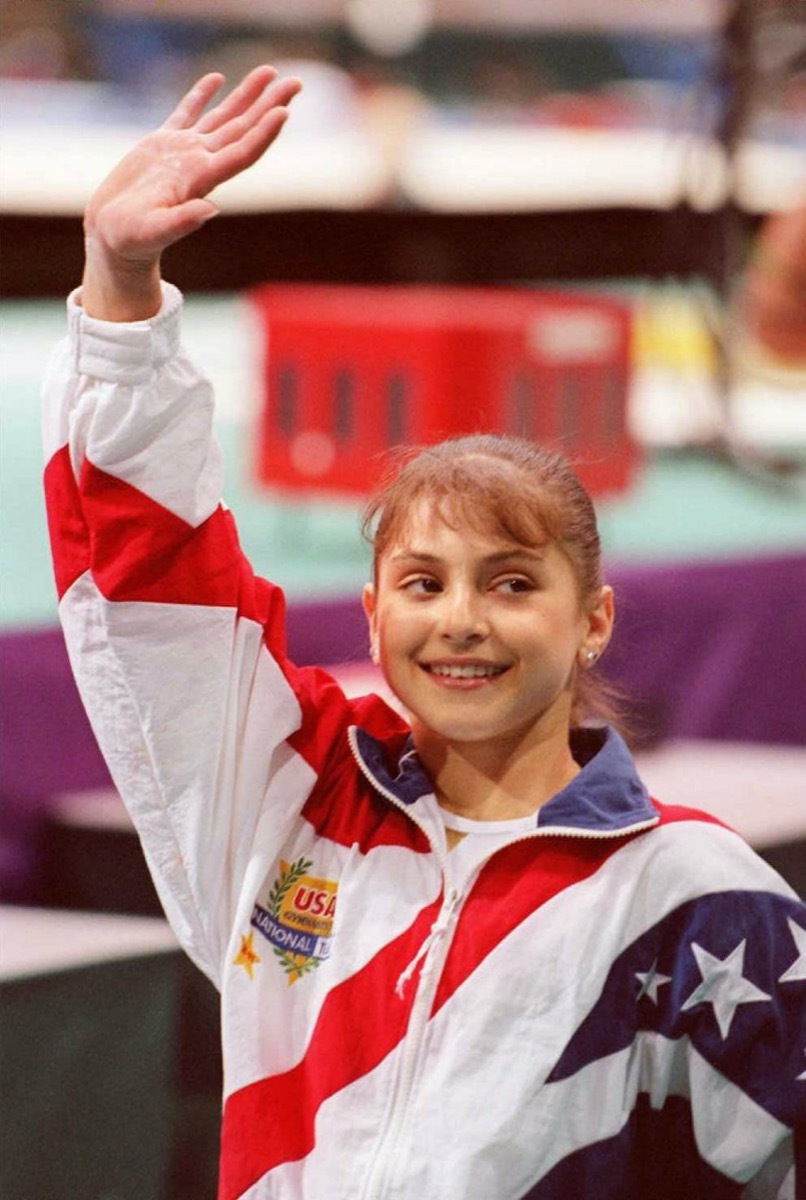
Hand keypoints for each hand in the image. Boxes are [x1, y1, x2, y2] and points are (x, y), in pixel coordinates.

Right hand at [82, 66, 300, 319]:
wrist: (113, 236)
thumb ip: (181, 221)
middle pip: (243, 129)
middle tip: (296, 82)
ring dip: (247, 95)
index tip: (284, 111)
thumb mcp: (153, 231)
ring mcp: (184, 153)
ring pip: (223, 117)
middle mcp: (200, 163)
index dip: (263, 134)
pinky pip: (187, 113)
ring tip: (270, 71)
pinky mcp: (162, 145)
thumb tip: (209, 209)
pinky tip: (216, 78)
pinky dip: (202, 95)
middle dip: (269, 105)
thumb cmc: (131, 239)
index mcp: (201, 180)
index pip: (241, 153)